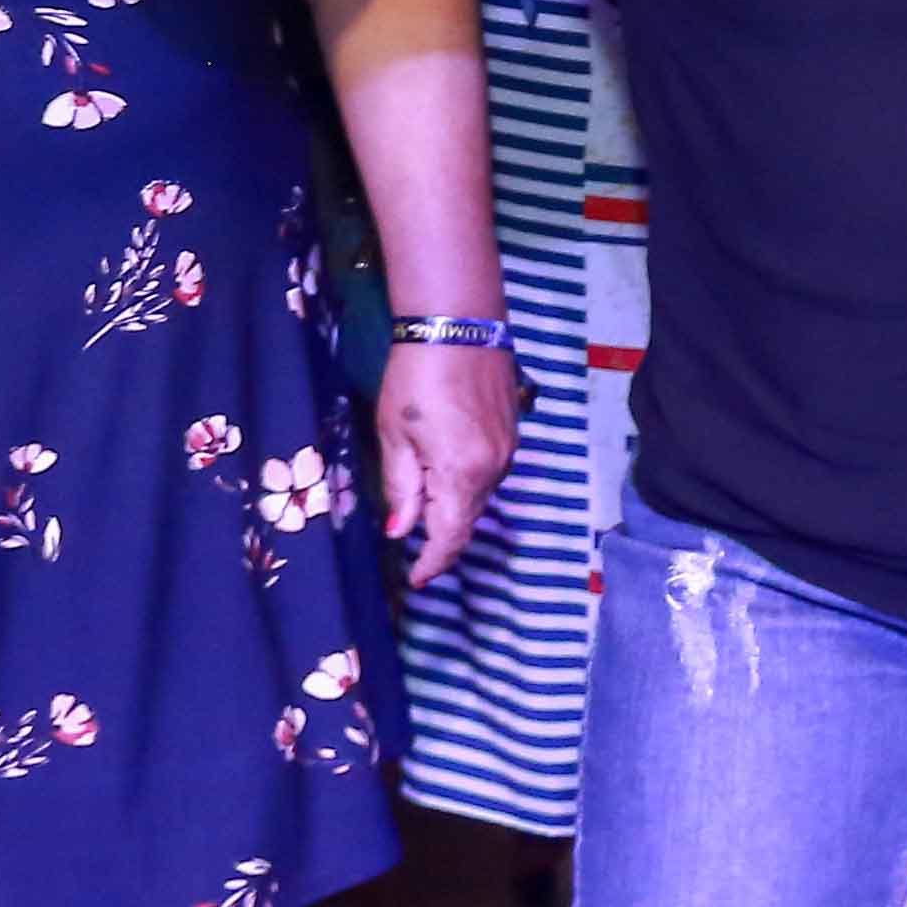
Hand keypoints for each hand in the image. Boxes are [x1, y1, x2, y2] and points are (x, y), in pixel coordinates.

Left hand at [372, 340, 520, 587]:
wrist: (458, 326)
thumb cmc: (415, 378)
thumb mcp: (394, 434)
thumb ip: (401, 487)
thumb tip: (400, 530)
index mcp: (461, 474)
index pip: (449, 536)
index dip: (433, 562)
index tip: (416, 580)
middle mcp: (493, 470)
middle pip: (468, 520)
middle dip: (442, 539)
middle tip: (415, 554)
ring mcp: (507, 452)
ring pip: (479, 498)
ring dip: (454, 511)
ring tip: (427, 513)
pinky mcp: (512, 435)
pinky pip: (489, 474)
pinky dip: (467, 486)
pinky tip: (448, 477)